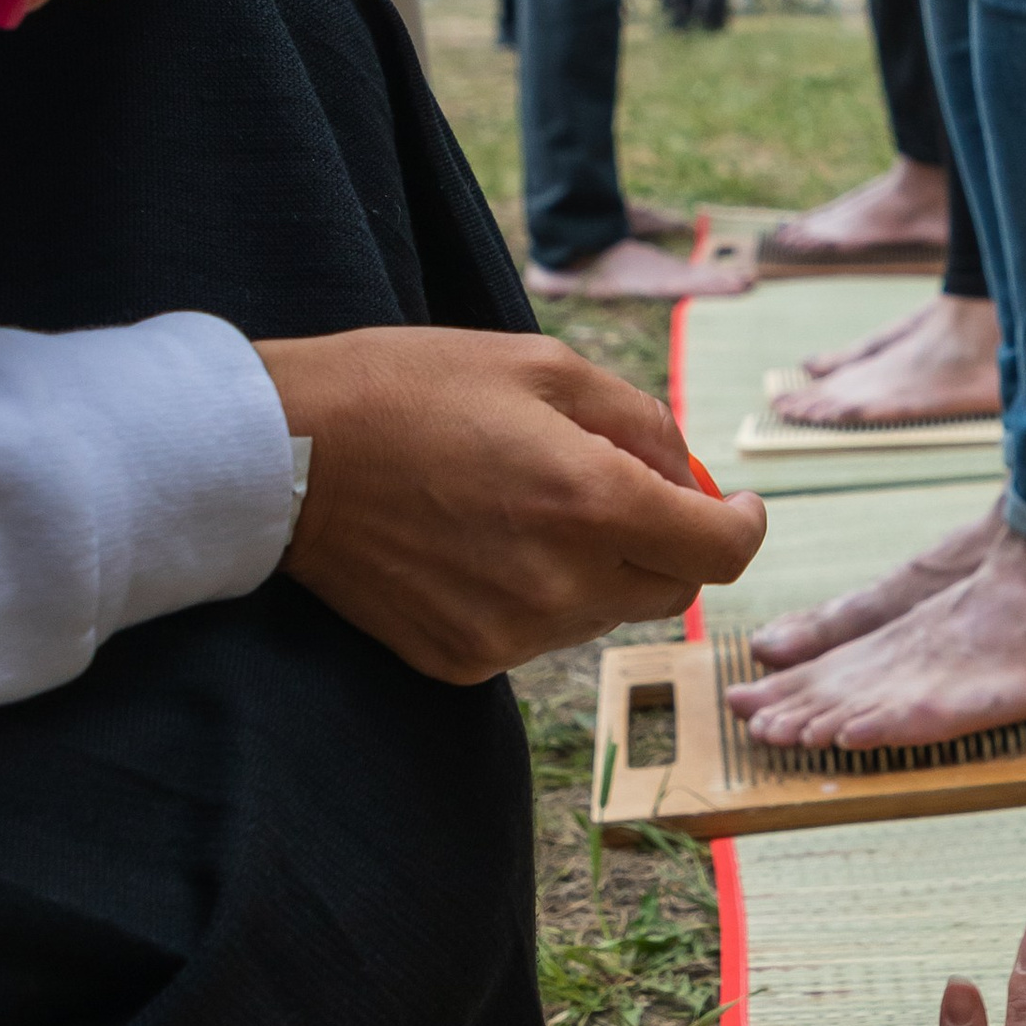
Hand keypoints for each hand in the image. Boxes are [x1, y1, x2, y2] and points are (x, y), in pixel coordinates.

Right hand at [256, 325, 766, 680]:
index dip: (742, 526)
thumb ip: (639, 421)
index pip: (721, 552)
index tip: (734, 507)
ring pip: (602, 613)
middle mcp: (562, 583)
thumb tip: (691, 475)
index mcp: (592, 502)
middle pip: (671, 590)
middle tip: (618, 487)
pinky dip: (533, 595)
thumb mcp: (541, 365)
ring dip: (594, 566)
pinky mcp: (463, 660)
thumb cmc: (412, 388)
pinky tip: (477, 545)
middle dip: (665, 540)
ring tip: (521, 504)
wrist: (284, 454)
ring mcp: (511, 633)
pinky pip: (536, 635)